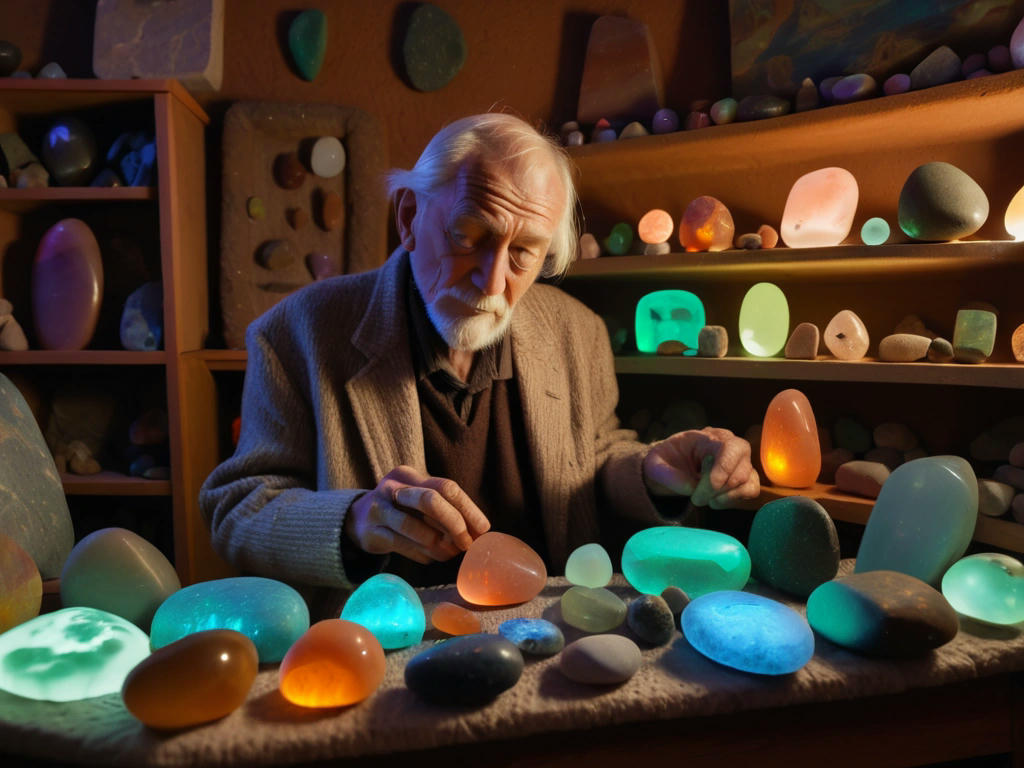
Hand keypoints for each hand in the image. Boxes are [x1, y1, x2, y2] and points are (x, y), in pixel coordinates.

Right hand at [344, 465, 490, 564]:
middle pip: (429, 500)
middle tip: (465, 543)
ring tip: (448, 554)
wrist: (358, 520)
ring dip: (437, 545)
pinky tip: (430, 558)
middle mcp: (394, 487)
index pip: (446, 487)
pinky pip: (401, 545)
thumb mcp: (420, 501)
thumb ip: (446, 509)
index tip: (483, 530)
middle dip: (454, 524)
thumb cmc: (401, 511)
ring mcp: (378, 508)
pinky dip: (421, 555)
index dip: (468, 509)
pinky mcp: (371, 531)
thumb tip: (480, 531)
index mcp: (411, 476)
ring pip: (413, 526)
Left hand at [642, 427, 759, 508]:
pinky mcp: (744, 478)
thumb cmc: (666, 461)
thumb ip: (668, 474)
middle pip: (741, 469)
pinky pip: (751, 491)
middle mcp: (732, 447)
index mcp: (710, 437)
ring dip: (726, 497)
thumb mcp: (655, 464)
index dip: (722, 470)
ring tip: (706, 500)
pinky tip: (715, 501)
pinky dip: (734, 500)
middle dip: (718, 490)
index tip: (707, 488)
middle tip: (696, 499)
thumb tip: (691, 487)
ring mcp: (741, 462)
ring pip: (748, 482)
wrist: (671, 467)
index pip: (729, 449)